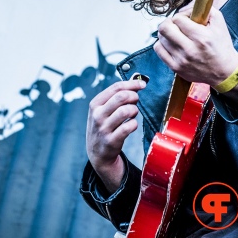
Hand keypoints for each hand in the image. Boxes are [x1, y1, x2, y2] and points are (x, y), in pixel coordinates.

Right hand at [86, 78, 145, 193]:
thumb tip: (135, 84)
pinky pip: (129, 127)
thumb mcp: (101, 111)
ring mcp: (103, 128)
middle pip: (121, 97)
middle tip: (136, 100)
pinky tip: (131, 125)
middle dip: (134, 96)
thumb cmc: (103, 127)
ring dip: (134, 110)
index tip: (142, 84)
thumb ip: (114, 98)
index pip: (115, 88)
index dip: (132, 84)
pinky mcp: (111, 140)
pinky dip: (134, 124)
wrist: (97, 153)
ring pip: (126, 111)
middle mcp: (97, 115)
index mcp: (95, 104)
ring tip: (133, 113)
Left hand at [153, 6, 237, 86]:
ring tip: (175, 35)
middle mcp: (190, 49)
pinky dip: (162, 44)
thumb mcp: (219, 23)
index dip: (181, 16)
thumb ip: (204, 9)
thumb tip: (184, 8)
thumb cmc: (221, 46)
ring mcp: (181, 60)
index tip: (186, 19)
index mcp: (201, 37)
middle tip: (175, 24)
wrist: (225, 71)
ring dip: (166, 34)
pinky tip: (171, 44)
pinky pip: (159, 50)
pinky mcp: (176, 68)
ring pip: (161, 38)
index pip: (177, 19)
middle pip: (164, 28)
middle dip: (168, 22)